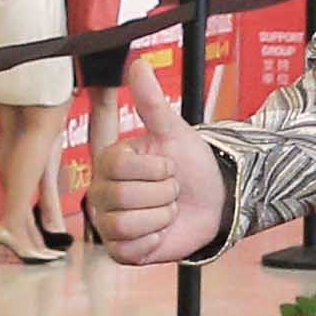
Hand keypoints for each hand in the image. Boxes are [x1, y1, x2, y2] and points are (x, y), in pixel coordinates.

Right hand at [89, 56, 216, 263]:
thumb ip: (152, 102)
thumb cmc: (190, 166)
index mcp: (109, 162)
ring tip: (168, 210)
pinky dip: (154, 240)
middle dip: (162, 194)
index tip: (168, 166)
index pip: (120, 166)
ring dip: (161, 217)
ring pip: (126, 225)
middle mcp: (102, 192)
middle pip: (123, 197)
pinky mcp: (119, 251)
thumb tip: (138, 64)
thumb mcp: (174, 132)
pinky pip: (128, 250)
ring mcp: (108, 223)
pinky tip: (161, 231)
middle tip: (171, 191)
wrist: (213, 202)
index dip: (155, 168)